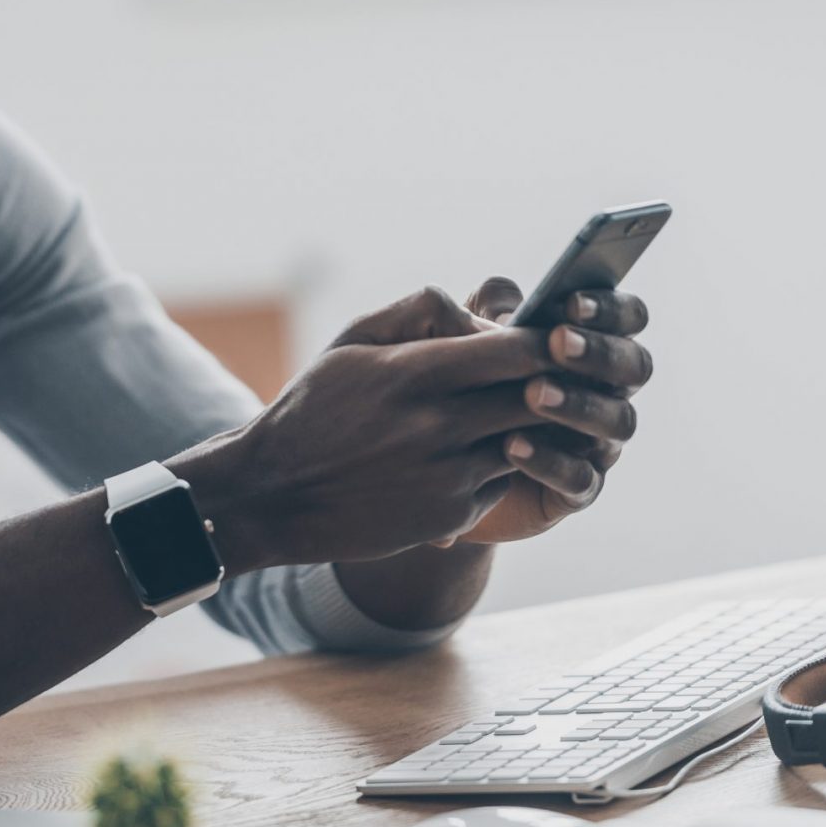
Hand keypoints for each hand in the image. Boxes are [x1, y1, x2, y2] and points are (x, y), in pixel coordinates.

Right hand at [178, 287, 557, 568]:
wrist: (274, 496)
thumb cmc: (314, 409)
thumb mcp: (353, 340)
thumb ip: (421, 311)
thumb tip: (482, 312)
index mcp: (416, 373)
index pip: (521, 351)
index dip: (546, 342)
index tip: (546, 338)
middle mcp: (440, 426)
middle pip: (539, 398)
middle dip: (551, 383)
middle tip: (550, 374)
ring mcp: (450, 476)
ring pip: (529, 441)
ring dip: (528, 425)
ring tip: (512, 411)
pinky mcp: (452, 515)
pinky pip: (503, 481)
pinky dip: (498, 465)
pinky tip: (469, 455)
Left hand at [449, 276, 651, 544]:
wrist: (438, 462)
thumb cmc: (463, 381)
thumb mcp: (467, 335)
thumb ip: (489, 309)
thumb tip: (508, 308)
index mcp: (594, 344)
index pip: (628, 317)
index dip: (610, 308)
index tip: (571, 302)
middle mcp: (608, 391)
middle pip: (635, 367)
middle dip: (600, 353)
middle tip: (558, 343)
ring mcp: (599, 442)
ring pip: (618, 421)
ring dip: (579, 404)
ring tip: (533, 394)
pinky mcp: (577, 489)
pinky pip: (581, 478)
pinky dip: (551, 461)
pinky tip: (513, 445)